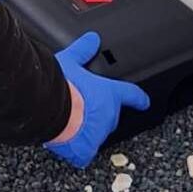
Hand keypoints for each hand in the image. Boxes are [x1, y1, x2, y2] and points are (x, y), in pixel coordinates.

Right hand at [45, 31, 149, 168]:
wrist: (48, 108)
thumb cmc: (60, 86)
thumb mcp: (71, 62)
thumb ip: (82, 51)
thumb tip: (91, 39)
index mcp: (109, 94)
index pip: (130, 95)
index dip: (138, 98)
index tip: (144, 102)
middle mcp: (108, 115)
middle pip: (110, 117)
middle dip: (98, 114)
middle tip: (80, 108)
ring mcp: (98, 134)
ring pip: (97, 134)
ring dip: (87, 129)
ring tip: (69, 121)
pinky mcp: (85, 150)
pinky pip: (84, 152)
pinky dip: (77, 149)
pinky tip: (66, 142)